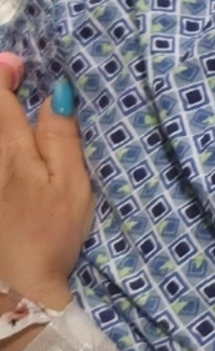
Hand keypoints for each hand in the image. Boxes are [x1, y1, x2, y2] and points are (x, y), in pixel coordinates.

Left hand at [0, 54, 92, 309]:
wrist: (17, 287)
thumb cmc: (52, 233)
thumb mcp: (71, 185)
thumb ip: (62, 136)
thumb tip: (54, 93)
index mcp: (13, 150)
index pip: (0, 99)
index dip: (4, 73)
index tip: (17, 63)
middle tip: (9, 71)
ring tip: (7, 99)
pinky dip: (0, 134)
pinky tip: (6, 132)